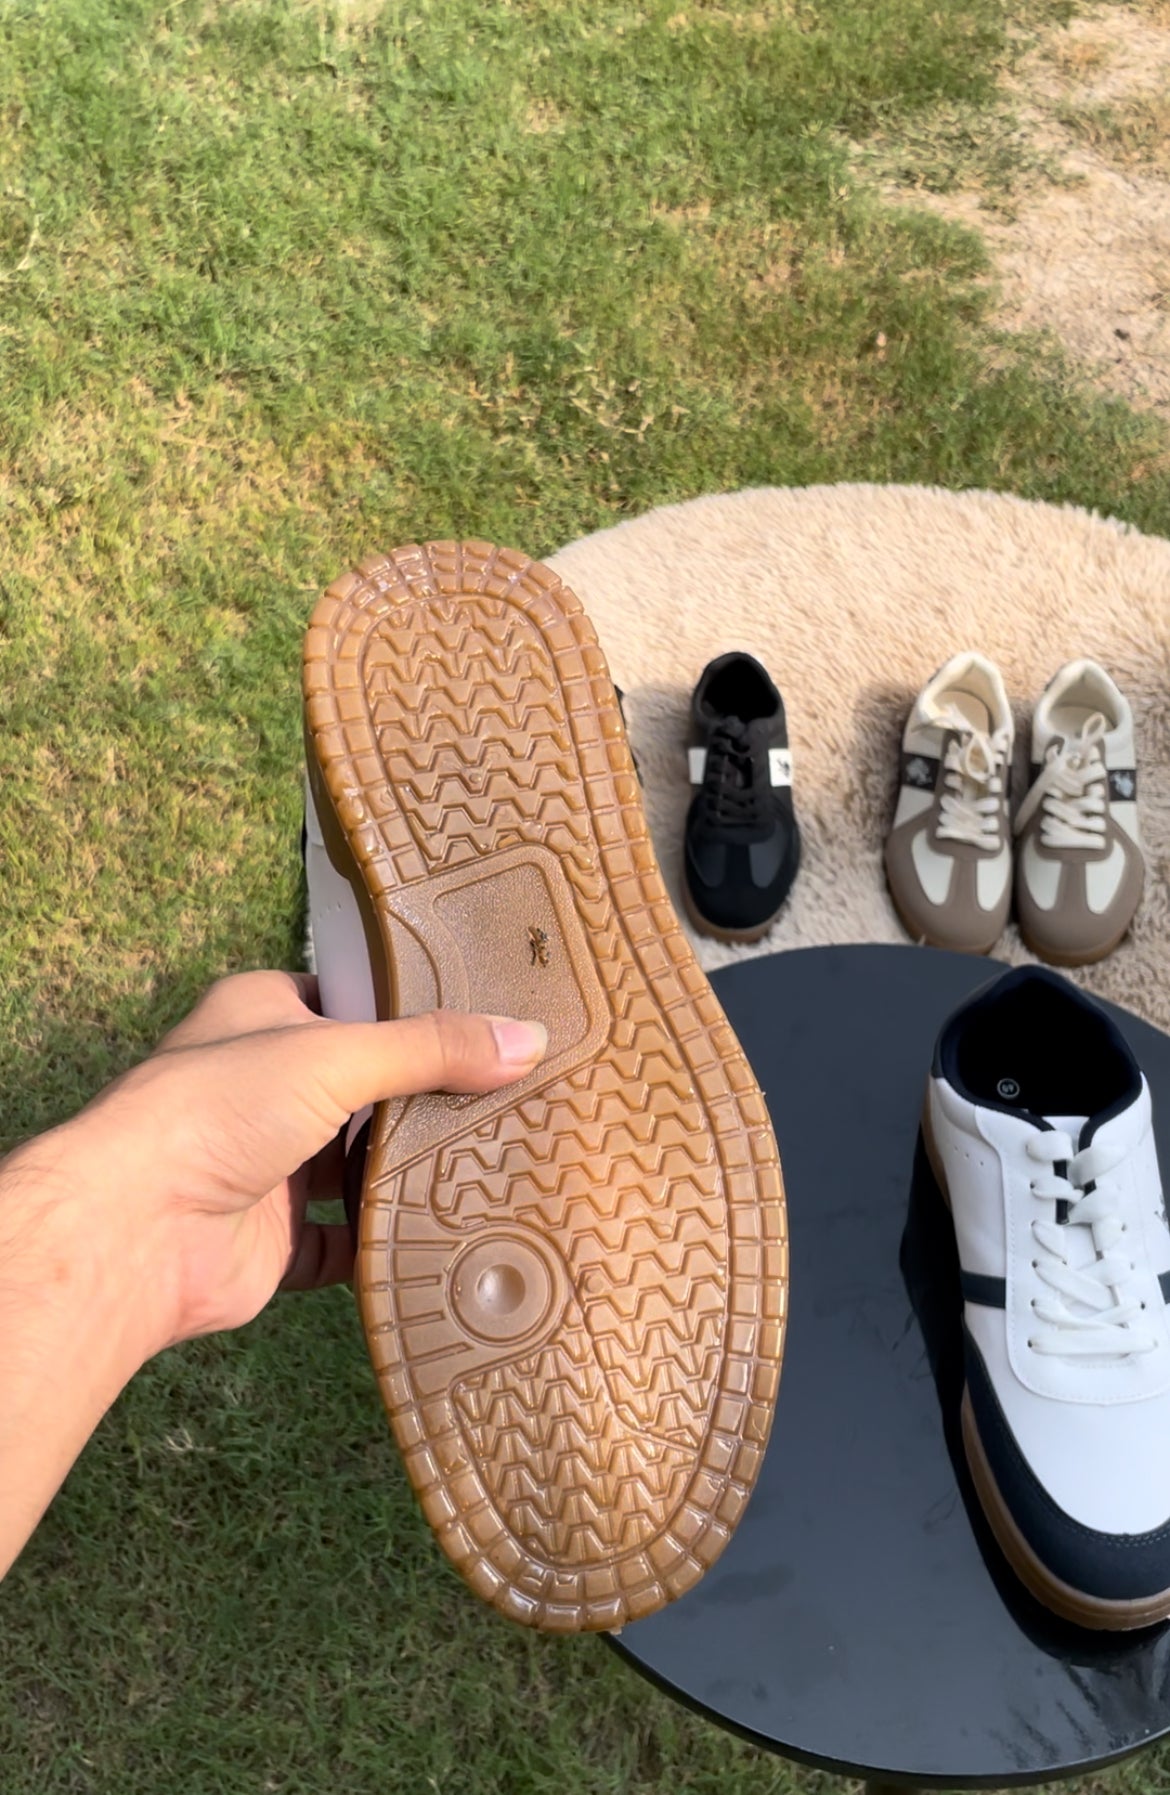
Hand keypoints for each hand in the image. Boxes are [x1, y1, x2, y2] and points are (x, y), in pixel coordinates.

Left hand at [22, 971, 547, 1356]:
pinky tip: (450, 1235)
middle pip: (364, 1088)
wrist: (138, 1229)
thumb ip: (432, 1049)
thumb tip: (529, 1040)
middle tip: (514, 1094)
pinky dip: (389, 1242)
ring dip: (412, 1171)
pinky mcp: (275, 1239)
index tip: (489, 1020)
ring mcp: (268, 1166)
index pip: (350, 1000)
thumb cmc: (218, 1108)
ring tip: (502, 1160)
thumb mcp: (338, 1053)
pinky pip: (347, 1242)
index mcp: (261, 1015)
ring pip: (358, 1166)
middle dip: (425, 1097)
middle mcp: (263, 1086)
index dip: (412, 1009)